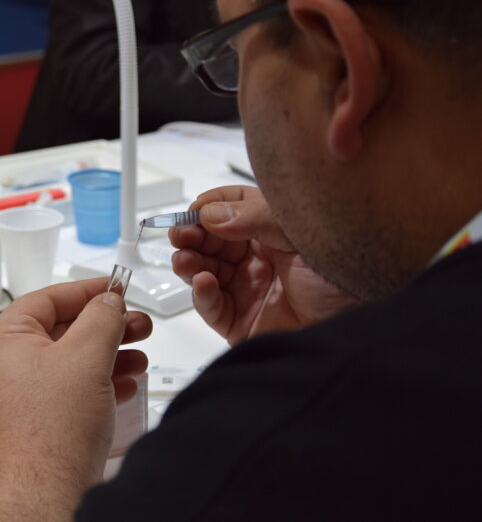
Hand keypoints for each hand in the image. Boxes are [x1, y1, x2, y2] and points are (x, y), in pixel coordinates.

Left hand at [0, 278, 150, 509]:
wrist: (44, 493)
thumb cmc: (50, 432)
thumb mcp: (86, 357)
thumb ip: (101, 319)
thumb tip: (108, 301)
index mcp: (3, 343)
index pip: (46, 300)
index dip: (86, 291)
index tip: (115, 289)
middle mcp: (5, 368)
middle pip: (61, 331)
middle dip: (105, 328)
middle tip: (136, 324)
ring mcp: (19, 397)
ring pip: (69, 363)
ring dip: (108, 356)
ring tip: (139, 357)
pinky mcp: (36, 422)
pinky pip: (69, 391)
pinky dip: (98, 383)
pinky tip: (124, 385)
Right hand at [170, 185, 358, 344]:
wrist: (361, 334)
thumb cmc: (347, 281)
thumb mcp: (303, 236)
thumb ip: (256, 219)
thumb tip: (211, 213)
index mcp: (275, 232)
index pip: (231, 210)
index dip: (209, 208)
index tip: (194, 210)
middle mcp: (260, 259)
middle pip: (212, 241)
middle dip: (192, 235)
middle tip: (180, 234)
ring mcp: (250, 291)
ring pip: (206, 272)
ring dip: (191, 263)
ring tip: (186, 259)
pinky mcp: (243, 323)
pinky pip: (213, 308)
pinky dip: (203, 294)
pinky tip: (205, 283)